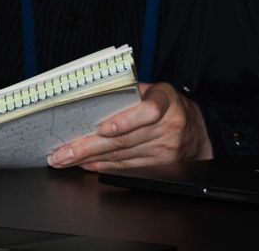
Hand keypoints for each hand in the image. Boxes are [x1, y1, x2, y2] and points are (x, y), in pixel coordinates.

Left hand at [46, 82, 213, 170]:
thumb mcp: (153, 90)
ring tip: (65, 159)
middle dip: (87, 148)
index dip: (125, 121)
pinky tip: (86, 165)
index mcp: (166, 100)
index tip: (102, 128)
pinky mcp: (163, 167)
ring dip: (89, 159)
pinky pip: (128, 167)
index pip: (149, 110)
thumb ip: (127, 93)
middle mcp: (169, 127)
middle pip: (125, 140)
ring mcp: (167, 150)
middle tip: (61, 153)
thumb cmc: (166, 103)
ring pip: (122, 156)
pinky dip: (104, 166)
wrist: (197, 129)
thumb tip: (87, 98)